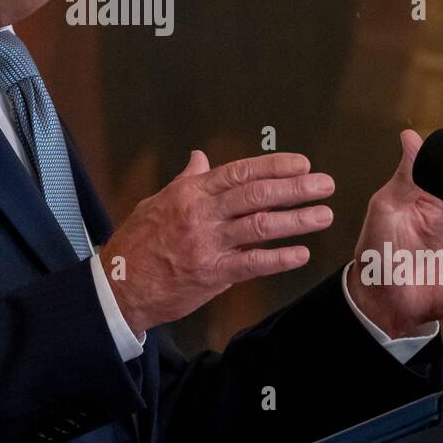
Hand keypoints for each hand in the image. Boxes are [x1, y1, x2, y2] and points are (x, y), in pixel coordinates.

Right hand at [100, 151, 334, 334]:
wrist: (118, 285)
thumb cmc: (136, 243)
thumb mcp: (157, 202)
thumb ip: (185, 180)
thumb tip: (200, 158)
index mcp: (190, 193)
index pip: (240, 172)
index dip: (274, 166)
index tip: (302, 164)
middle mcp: (201, 214)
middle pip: (256, 195)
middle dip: (295, 189)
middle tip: (324, 185)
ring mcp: (207, 244)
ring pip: (260, 226)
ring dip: (296, 221)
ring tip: (322, 215)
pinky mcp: (211, 274)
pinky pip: (252, 263)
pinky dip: (278, 259)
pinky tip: (300, 254)